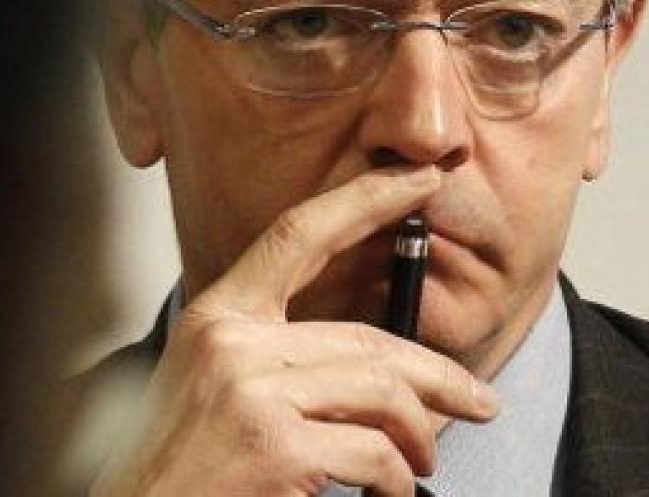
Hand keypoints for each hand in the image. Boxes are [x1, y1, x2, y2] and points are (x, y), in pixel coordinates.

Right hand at [89, 167, 499, 495]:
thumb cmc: (171, 465)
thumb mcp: (206, 385)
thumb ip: (269, 354)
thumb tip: (364, 364)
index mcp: (215, 317)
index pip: (298, 235)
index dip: (364, 199)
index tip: (416, 182)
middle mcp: (233, 343)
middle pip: (366, 336)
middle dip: (437, 374)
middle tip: (477, 398)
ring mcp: (253, 393)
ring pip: (381, 392)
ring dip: (420, 433)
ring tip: (424, 460)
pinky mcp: (275, 448)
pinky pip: (372, 453)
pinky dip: (394, 479)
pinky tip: (388, 491)